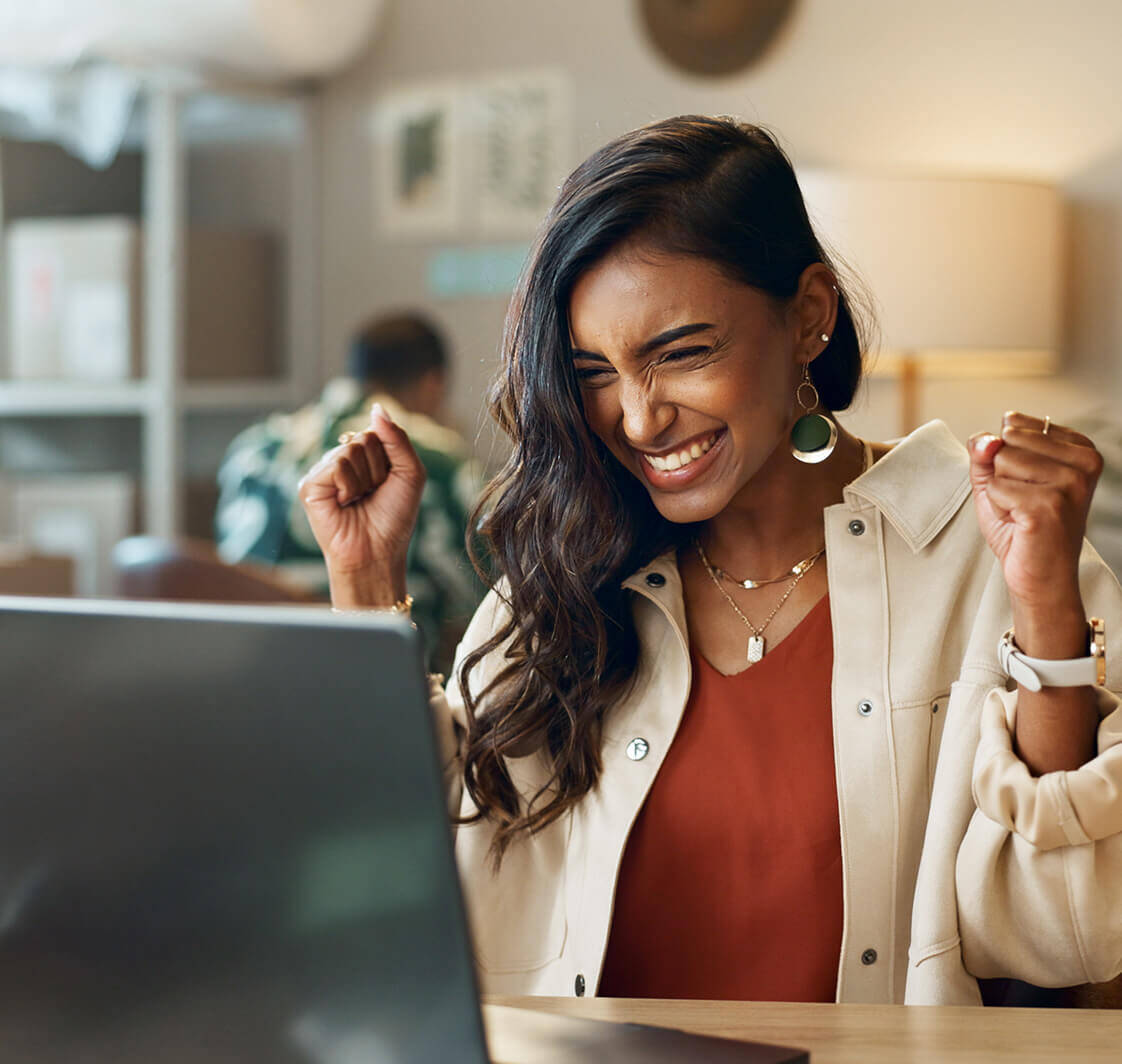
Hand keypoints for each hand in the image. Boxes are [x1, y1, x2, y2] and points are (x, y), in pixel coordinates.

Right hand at [298, 403, 425, 605]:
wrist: (378, 550)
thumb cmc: (395, 516)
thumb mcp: (410, 472)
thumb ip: (397, 438)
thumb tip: (377, 408)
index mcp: (363, 456)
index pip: (377, 432)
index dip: (390, 458)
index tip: (388, 484)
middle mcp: (341, 460)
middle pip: (364, 438)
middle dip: (378, 469)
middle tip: (373, 495)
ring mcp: (324, 471)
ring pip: (351, 449)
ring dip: (365, 480)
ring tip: (359, 501)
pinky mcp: (309, 484)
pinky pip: (337, 464)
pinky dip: (349, 486)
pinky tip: (345, 504)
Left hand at [968, 411, 1101, 616]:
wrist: (1038, 574)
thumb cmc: (1020, 525)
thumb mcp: (996, 477)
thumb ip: (985, 449)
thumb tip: (988, 439)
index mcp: (1079, 448)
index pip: (1013, 425)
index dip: (1003, 459)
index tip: (1026, 484)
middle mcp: (1083, 461)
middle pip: (1006, 442)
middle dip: (1001, 476)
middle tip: (1021, 503)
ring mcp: (1069, 483)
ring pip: (1000, 463)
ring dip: (999, 493)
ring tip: (1021, 513)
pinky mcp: (1048, 504)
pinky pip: (996, 488)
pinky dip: (997, 508)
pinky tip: (1019, 523)